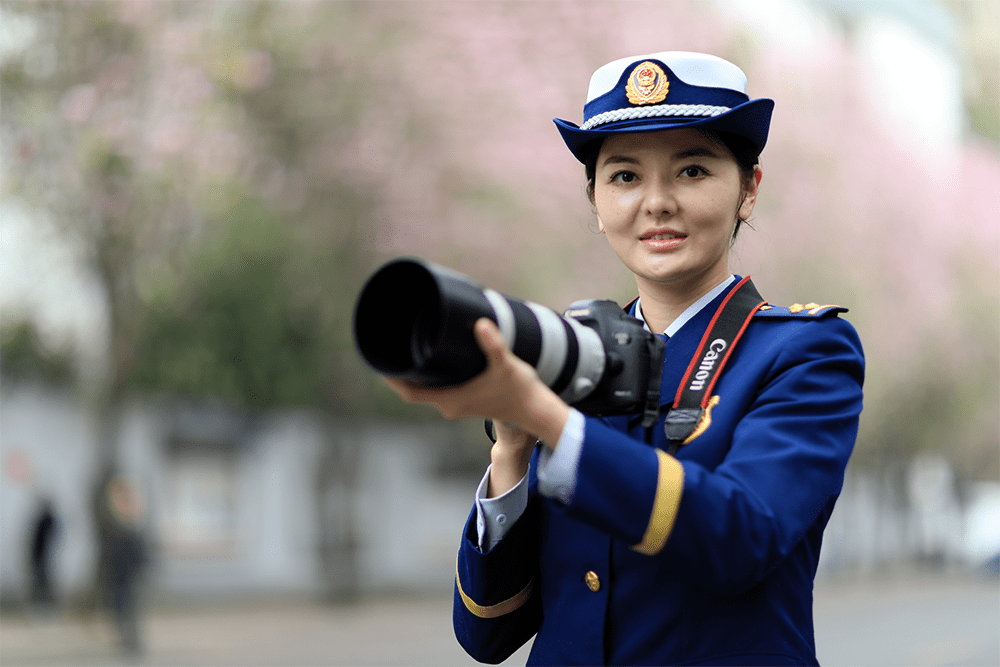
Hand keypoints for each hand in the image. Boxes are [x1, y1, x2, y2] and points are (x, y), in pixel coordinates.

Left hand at [383, 318, 569, 447]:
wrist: (535, 410)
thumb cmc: (520, 391)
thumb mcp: (505, 365)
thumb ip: (493, 344)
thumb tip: (481, 324)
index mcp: (451, 399)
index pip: (410, 392)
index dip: (392, 378)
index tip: (379, 361)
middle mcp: (450, 405)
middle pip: (414, 390)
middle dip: (401, 372)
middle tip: (390, 346)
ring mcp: (458, 405)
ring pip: (426, 390)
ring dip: (415, 375)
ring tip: (406, 350)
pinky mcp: (466, 401)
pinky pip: (439, 389)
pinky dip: (430, 377)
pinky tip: (432, 362)